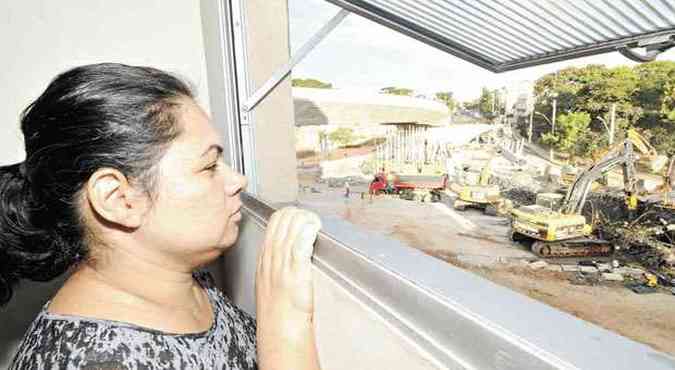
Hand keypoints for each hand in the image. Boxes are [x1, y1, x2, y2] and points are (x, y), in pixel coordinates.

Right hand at [256, 207, 321, 369]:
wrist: (281, 326)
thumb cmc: (279, 307)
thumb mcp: (269, 279)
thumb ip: (276, 261)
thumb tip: (288, 246)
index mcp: (265, 256)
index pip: (274, 221)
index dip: (289, 214)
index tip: (301, 216)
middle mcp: (272, 255)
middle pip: (283, 220)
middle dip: (300, 213)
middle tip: (312, 219)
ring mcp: (283, 262)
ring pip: (292, 227)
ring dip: (307, 219)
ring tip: (316, 223)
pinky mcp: (296, 269)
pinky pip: (300, 241)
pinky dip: (309, 230)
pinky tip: (315, 229)